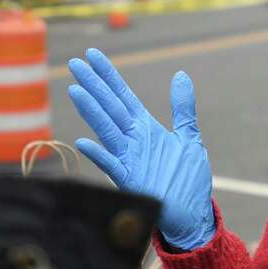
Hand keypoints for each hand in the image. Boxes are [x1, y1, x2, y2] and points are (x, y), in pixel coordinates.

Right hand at [68, 49, 214, 250]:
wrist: (191, 214)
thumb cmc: (187, 178)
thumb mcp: (189, 137)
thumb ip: (183, 108)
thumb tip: (181, 75)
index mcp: (145, 128)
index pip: (122, 95)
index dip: (108, 75)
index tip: (92, 55)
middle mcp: (133, 139)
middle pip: (110, 107)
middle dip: (94, 85)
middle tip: (76, 63)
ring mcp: (129, 159)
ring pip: (107, 130)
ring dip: (92, 112)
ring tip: (77, 91)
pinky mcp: (131, 180)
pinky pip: (112, 166)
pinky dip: (99, 154)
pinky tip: (84, 142)